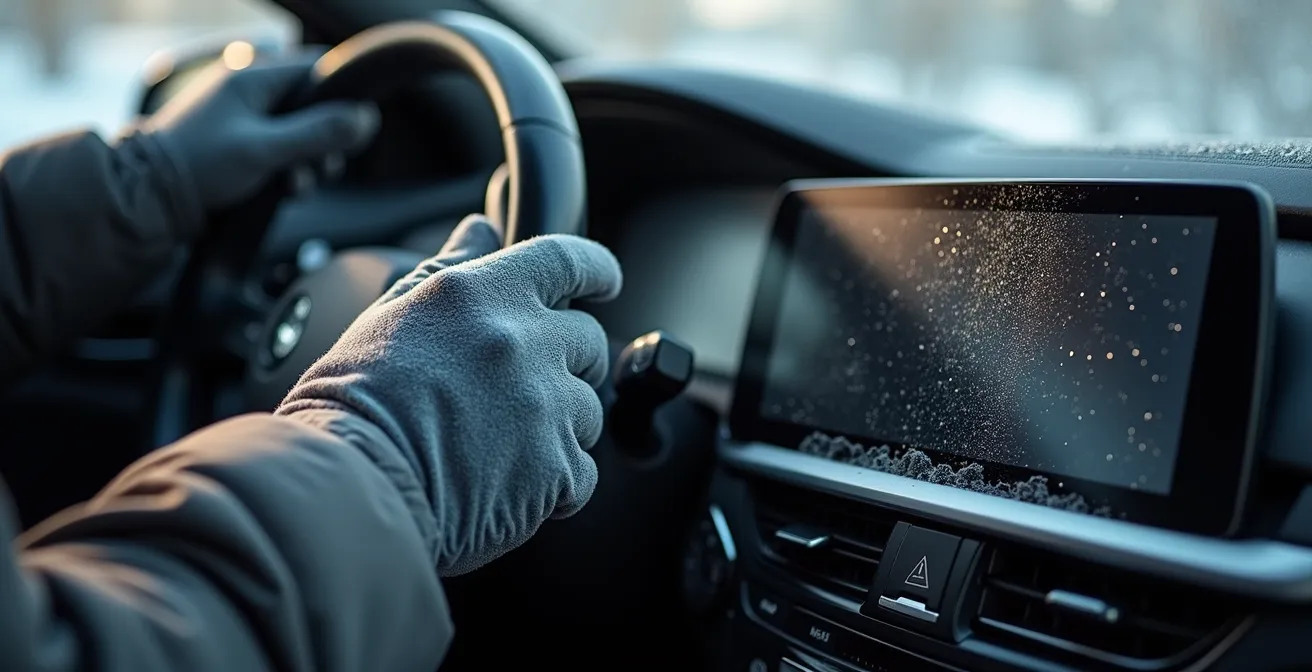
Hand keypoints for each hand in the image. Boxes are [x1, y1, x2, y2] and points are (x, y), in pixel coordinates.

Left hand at [142, 50, 380, 210]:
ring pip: (301, 130)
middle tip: (325, 168)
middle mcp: (252, 88)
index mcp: (255, 76)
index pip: (319, 67)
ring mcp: (245, 114)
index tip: (355, 128)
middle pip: (315, 103)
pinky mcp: (241, 140)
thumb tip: (367, 118)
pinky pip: (282, 147)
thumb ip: (318, 133)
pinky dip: (291, 168)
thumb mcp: (265, 150)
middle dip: (327, 139)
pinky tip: (284, 189)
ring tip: (298, 184)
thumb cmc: (201, 166)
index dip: (344, 96)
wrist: (149, 196)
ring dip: (310, 160)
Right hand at [275, 215, 622, 575]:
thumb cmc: (351, 403)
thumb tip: (481, 229)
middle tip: (521, 390)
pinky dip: (556, 484)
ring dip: (558, 425)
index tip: (606, 282)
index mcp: (484, 293)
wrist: (349, 483)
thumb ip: (448, 267)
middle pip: (588, 339)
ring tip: (499, 447)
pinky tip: (508, 487)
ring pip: (588, 409)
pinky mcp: (556, 466)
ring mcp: (546, 403)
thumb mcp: (391, 314)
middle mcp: (524, 338)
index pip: (567, 259)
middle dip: (567, 362)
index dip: (596, 269)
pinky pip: (581, 472)